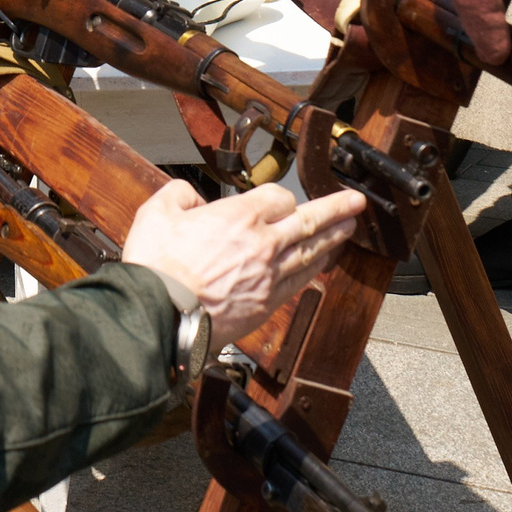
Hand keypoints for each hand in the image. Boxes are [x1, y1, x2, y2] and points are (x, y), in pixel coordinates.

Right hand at [121, 179, 362, 344]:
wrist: (160, 316)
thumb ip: (179, 195)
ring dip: (333, 237)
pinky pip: (300, 280)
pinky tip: (323, 262)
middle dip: (336, 209)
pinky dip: (316, 267)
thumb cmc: (156, 267)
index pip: (278, 197)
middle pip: (309, 221)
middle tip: (356, 201)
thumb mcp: (156, 214)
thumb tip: (192, 196)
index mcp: (239, 216)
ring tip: (350, 228)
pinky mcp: (267, 303)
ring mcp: (269, 276)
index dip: (280, 196)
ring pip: (311, 251)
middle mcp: (263, 244)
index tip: (277, 199)